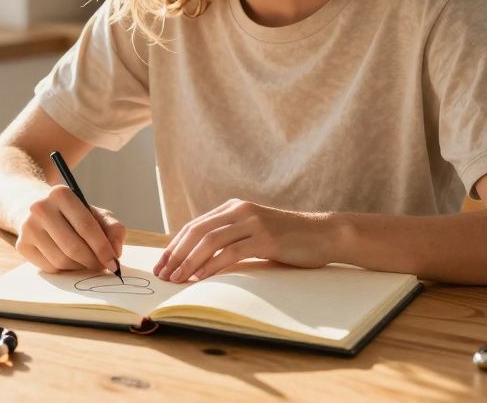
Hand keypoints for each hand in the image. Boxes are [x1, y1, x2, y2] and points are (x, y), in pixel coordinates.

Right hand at [15, 184, 125, 272]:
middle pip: (73, 247)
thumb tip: (116, 250)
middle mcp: (40, 208)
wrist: (36, 208)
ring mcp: (27, 227)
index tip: (114, 262)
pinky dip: (65, 269)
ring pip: (61, 260)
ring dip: (80, 267)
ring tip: (87, 262)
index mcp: (60, 194)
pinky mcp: (21, 245)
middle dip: (92, 262)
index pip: (86, 226)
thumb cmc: (71, 213)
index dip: (103, 248)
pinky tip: (70, 261)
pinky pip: (49, 267)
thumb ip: (112, 227)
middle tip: (103, 267)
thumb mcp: (94, 212)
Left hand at [153, 199, 333, 282]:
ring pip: (210, 240)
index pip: (194, 226)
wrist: (324, 234)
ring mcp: (253, 222)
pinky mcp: (266, 238)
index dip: (174, 246)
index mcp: (234, 207)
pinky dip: (212, 265)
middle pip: (197, 231)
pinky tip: (201, 278)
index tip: (161, 265)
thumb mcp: (254, 233)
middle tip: (162, 274)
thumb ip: (231, 238)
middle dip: (176, 254)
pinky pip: (231, 251)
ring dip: (189, 262)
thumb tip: (199, 259)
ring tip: (177, 279)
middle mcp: (240, 210)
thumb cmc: (289, 239)